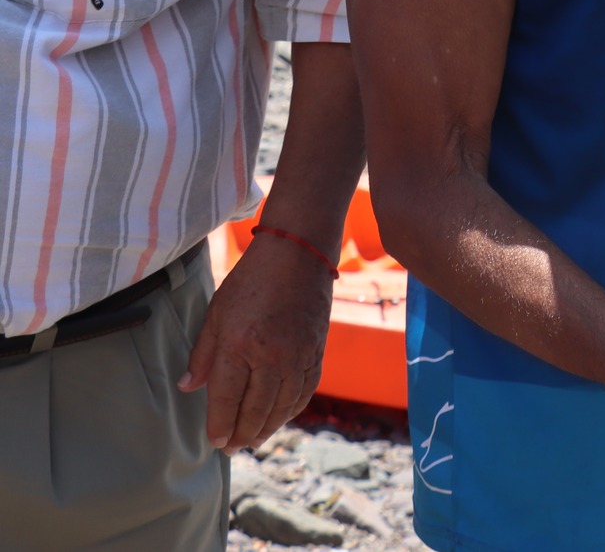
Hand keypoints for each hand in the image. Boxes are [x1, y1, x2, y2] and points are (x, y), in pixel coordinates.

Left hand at [180, 232, 332, 449]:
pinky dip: (293, 409)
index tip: (215, 442)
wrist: (299, 254)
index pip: (227, 399)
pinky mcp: (317, 351)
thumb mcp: (217, 312)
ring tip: (253, 440)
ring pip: (283, 406)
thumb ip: (203, 354)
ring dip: (267, 427)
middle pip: (256, 409)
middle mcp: (273, 356)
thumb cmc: (252, 279)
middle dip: (241, 433)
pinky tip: (281, 417)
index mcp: (240, 345)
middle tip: (231, 449)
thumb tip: (189, 388)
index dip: (219, 425)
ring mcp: (299, 355)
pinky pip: (305, 390)